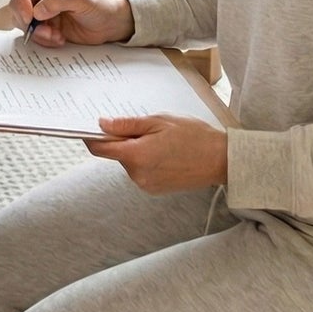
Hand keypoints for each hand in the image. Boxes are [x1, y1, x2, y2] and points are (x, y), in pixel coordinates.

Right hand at [8, 0, 134, 45]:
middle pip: (15, 5)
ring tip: (56, 35)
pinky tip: (59, 38)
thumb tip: (37, 11)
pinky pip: (32, 35)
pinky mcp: (43, 26)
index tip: (29, 15)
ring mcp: (39, 11)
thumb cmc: (99, 5)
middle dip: (27, 21)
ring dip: (37, 33)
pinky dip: (43, 40)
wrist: (109, 24)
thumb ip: (58, 1)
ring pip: (21, 22)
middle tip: (44, 29)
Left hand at [85, 114, 227, 194]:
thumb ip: (127, 124)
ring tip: (162, 142)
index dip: (92, 136)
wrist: (221, 160)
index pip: (100, 148)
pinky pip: (141, 172)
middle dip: (124, 141)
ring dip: (137, 151)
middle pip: (116, 154)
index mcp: (136, 155)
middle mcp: (137, 174)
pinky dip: (146, 162)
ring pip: (129, 163)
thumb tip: (103, 124)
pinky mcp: (154, 190)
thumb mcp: (159, 121)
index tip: (91, 127)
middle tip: (147, 129)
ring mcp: (146, 185)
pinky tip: (166, 154)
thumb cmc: (194, 137)